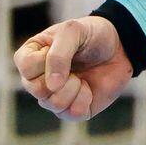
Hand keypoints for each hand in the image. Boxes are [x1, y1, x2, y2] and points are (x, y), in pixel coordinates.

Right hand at [14, 15, 133, 121]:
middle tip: (75, 65)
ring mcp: (52, 97)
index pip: (26, 67)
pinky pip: (72, 113)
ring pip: (54, 103)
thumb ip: (58, 55)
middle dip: (62, 76)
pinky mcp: (71, 110)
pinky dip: (85, 99)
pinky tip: (88, 88)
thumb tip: (52, 86)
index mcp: (30, 58)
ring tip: (81, 76)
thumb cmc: (91, 35)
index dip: (47, 60)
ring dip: (74, 87)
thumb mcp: (72, 31)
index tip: (62, 48)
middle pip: (36, 89)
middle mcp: (37, 80)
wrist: (119, 47)